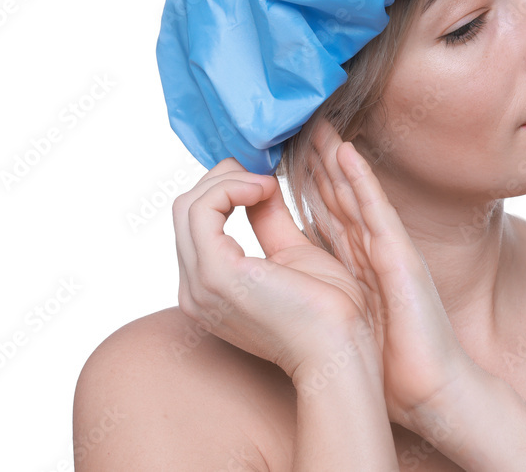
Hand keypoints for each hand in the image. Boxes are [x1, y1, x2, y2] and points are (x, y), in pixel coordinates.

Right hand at [172, 156, 380, 380]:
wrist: (340, 348)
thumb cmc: (327, 309)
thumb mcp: (292, 251)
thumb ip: (269, 219)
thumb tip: (261, 184)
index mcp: (208, 287)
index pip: (195, 222)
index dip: (226, 190)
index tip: (266, 182)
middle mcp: (194, 289)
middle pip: (185, 209)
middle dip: (224, 180)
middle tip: (265, 178)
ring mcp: (200, 284)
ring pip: (189, 205)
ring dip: (230, 181)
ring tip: (268, 184)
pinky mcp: (216, 273)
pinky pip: (201, 210)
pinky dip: (231, 187)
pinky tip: (265, 189)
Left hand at [309, 119, 475, 430]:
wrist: (429, 388)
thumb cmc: (389, 359)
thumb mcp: (346, 315)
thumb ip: (322, 287)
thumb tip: (283, 276)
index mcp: (355, 263)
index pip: (325, 210)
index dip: (306, 178)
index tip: (282, 148)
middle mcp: (370, 248)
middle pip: (338, 192)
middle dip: (317, 156)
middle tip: (298, 119)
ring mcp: (387, 248)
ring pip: (355, 192)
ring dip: (336, 156)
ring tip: (318, 122)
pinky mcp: (401, 256)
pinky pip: (376, 211)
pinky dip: (361, 181)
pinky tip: (347, 153)